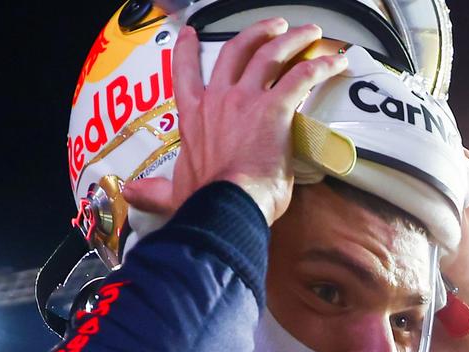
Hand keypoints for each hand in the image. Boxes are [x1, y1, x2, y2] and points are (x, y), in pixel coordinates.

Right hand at [122, 19, 347, 224]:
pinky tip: (336, 62)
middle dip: (255, 34)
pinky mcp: (276, 108)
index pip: (184, 74)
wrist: (226, 206)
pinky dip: (321, 65)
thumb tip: (132, 193)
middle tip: (273, 27)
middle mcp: (218, 101)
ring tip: (307, 32)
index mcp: (193, 118)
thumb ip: (155, 190)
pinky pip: (302, 76)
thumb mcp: (174, 193)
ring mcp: (246, 100)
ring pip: (270, 55)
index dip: (187, 52)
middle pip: (235, 52)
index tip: (190, 36)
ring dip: (291, 39)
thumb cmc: (205, 203)